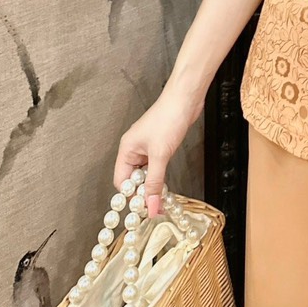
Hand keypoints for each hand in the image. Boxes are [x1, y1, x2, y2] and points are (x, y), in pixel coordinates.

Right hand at [113, 88, 201, 217]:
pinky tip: (165, 183)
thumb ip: (155, 182)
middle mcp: (134, 149)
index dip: (131, 195)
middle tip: (155, 205)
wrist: (186, 99)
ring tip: (162, 198)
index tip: (143, 208)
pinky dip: (159, 176)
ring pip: (145, 173)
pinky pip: (155, 166)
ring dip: (152, 185)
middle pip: (133, 178)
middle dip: (142, 192)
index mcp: (127, 149)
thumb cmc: (168, 117)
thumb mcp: (160, 154)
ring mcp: (147, 147)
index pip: (121, 181)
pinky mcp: (160, 145)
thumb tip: (151, 205)